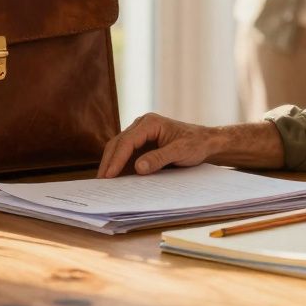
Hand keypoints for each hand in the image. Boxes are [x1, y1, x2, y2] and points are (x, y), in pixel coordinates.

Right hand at [97, 113, 215, 177]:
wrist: (205, 141)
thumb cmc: (195, 143)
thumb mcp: (180, 152)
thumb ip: (159, 159)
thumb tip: (138, 168)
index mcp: (150, 123)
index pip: (127, 141)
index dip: (117, 159)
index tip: (109, 175)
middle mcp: (142, 125)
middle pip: (118, 143)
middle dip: (108, 162)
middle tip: (100, 181)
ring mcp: (140, 134)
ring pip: (118, 148)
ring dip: (111, 164)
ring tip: (103, 182)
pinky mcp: (141, 144)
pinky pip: (126, 154)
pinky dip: (119, 165)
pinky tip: (114, 178)